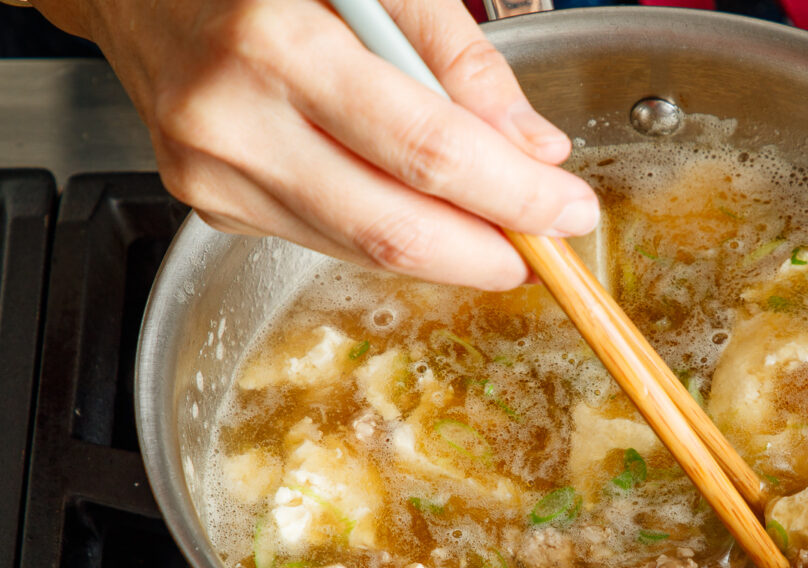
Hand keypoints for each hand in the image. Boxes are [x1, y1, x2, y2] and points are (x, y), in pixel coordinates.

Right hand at [32, 0, 598, 290]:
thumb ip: (460, 60)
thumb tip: (533, 149)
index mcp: (275, 45)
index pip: (426, 151)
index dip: (511, 196)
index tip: (568, 211)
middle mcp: (232, 120)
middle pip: (394, 227)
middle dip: (489, 252)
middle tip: (547, 249)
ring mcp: (213, 173)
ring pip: (363, 249)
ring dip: (447, 254)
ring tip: (499, 233)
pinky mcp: (211, 202)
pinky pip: (327, 240)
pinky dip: (390, 236)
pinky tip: (425, 216)